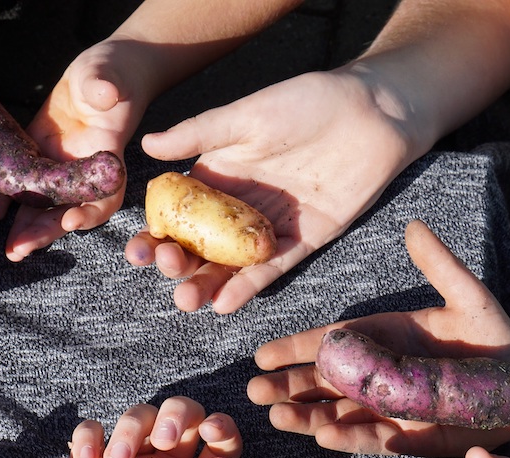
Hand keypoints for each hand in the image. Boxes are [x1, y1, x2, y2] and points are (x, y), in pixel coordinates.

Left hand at [0, 39, 144, 260]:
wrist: (101, 72)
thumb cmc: (113, 73)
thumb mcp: (110, 76)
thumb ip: (105, 86)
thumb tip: (104, 94)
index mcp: (106, 160)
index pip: (105, 197)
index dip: (90, 213)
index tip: (70, 222)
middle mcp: (84, 173)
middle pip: (68, 211)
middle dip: (45, 232)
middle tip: (21, 249)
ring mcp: (61, 167)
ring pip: (45, 204)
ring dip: (27, 228)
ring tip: (10, 249)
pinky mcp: (40, 155)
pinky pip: (24, 181)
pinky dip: (10, 197)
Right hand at [125, 68, 422, 313]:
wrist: (372, 111)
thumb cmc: (306, 102)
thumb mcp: (246, 115)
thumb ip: (199, 133)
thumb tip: (146, 144)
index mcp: (215, 178)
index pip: (175, 215)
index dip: (154, 235)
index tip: (138, 251)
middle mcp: (236, 209)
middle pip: (198, 247)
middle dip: (178, 264)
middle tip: (168, 270)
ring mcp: (268, 227)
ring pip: (230, 265)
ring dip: (207, 284)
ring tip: (188, 300)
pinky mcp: (303, 240)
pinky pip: (271, 268)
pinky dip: (249, 285)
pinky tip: (225, 302)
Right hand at [246, 219, 509, 456]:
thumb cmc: (494, 338)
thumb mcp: (470, 298)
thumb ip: (441, 266)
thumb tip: (414, 226)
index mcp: (379, 338)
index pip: (328, 343)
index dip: (294, 349)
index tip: (262, 356)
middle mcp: (375, 375)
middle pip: (321, 382)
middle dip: (287, 388)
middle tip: (255, 393)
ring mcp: (387, 408)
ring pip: (335, 414)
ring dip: (306, 417)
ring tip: (278, 418)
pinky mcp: (406, 437)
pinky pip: (371, 440)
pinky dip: (348, 439)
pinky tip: (324, 437)